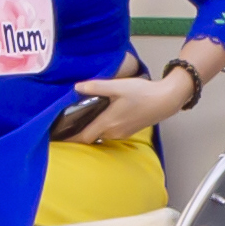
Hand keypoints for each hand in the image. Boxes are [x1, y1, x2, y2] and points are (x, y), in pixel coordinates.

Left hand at [64, 71, 184, 147]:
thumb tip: (77, 87)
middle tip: (67, 123)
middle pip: (90, 137)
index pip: (82, 138)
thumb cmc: (143, 94)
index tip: (58, 137)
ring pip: (100, 135)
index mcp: (107, 123)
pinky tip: (104, 115)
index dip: (69, 139)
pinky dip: (103, 127)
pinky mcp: (129, 130)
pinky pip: (110, 132)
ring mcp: (122, 133)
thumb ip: (96, 87)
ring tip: (84, 117)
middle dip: (79, 132)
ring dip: (92, 129)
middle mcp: (113, 132)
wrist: (166, 100)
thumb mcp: (118, 86)